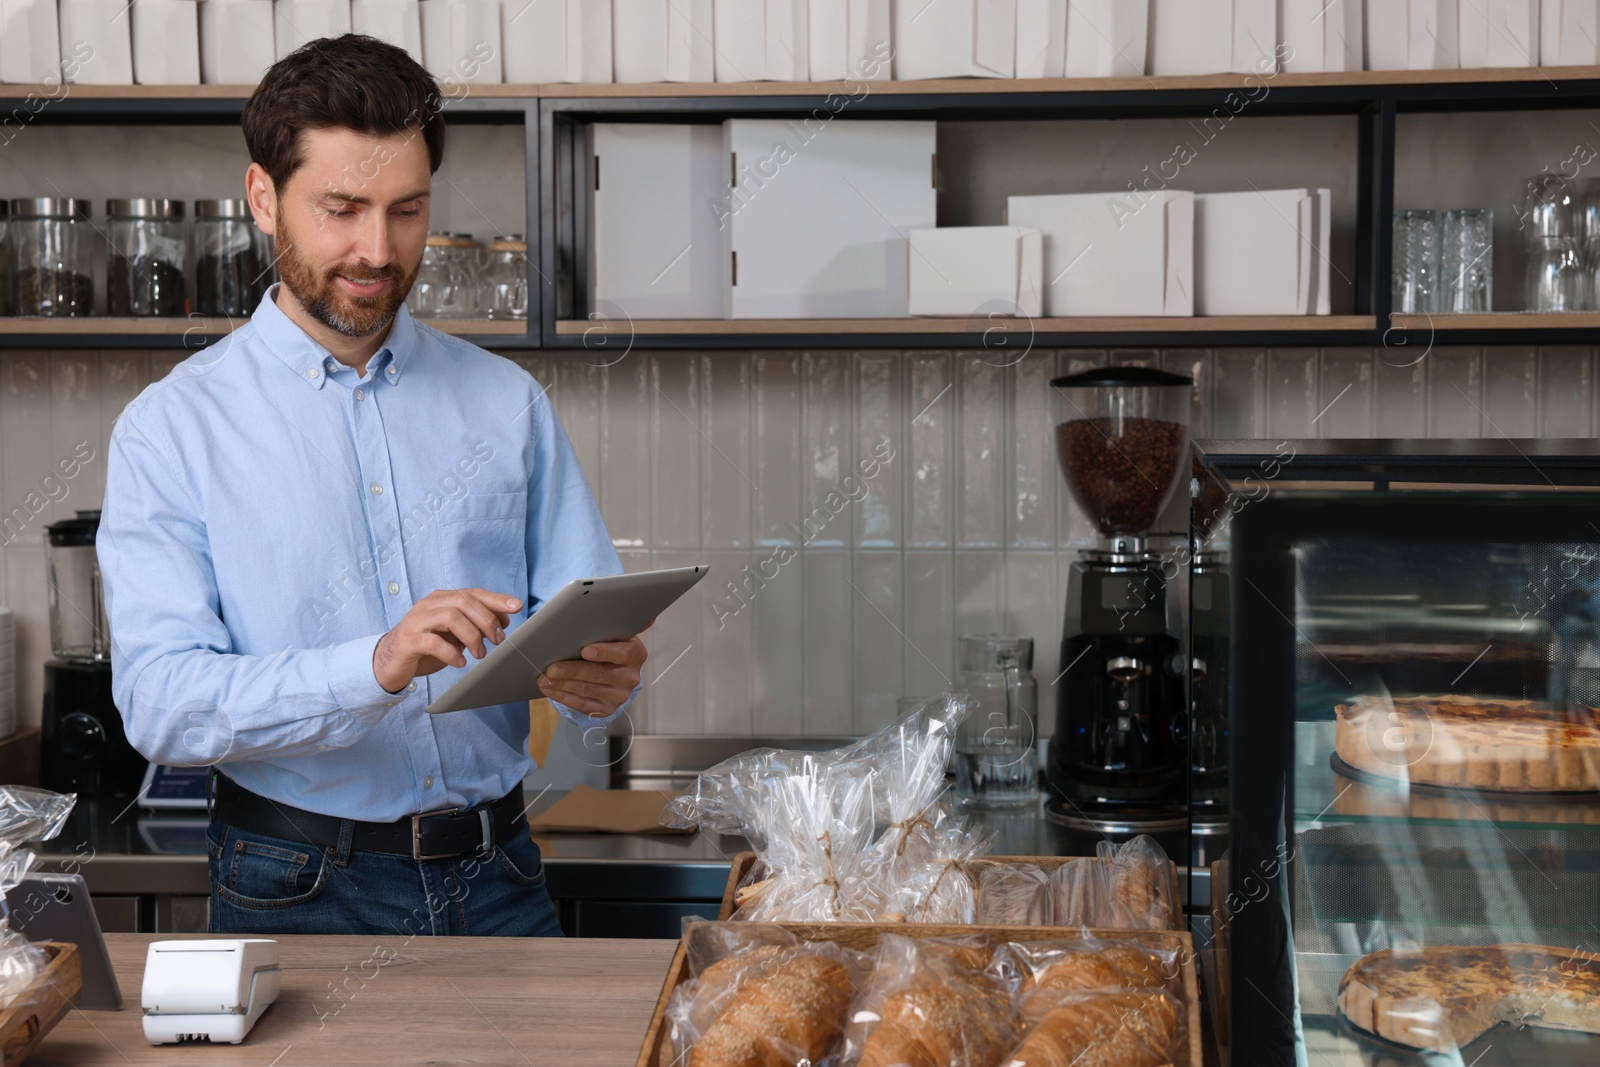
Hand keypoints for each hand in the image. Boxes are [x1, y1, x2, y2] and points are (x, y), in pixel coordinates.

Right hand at [373, 588, 517, 693]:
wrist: (389, 661)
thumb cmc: (426, 646)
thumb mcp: (454, 633)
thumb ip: (474, 624)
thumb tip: (504, 621)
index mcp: (441, 599)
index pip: (472, 593)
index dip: (496, 599)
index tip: (516, 607)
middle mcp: (428, 605)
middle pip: (463, 602)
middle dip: (486, 620)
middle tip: (498, 640)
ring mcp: (416, 621)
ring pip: (450, 617)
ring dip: (472, 636)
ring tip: (480, 654)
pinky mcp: (407, 641)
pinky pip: (432, 642)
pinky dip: (452, 653)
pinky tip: (461, 662)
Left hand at [538, 622, 650, 718]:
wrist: (614, 671)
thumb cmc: (609, 645)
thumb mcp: (616, 633)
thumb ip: (621, 623)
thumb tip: (648, 617)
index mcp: (635, 654)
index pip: (622, 653)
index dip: (603, 652)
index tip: (585, 650)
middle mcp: (630, 677)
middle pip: (599, 674)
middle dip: (572, 670)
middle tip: (551, 668)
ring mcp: (619, 696)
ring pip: (587, 690)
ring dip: (563, 685)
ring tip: (544, 679)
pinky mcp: (607, 709)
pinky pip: (582, 705)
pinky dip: (563, 697)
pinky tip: (550, 690)